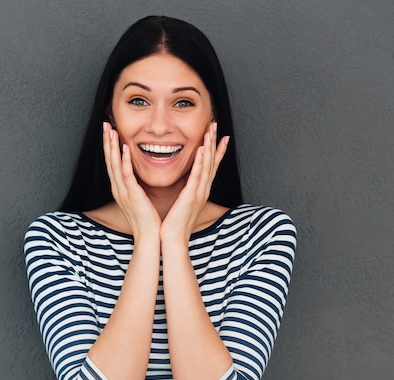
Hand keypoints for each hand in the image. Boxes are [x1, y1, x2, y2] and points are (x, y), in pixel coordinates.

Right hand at [103, 122, 161, 238]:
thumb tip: (139, 176)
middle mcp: (118, 188)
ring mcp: (123, 192)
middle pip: (109, 161)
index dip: (110, 146)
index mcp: (121, 189)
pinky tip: (123, 148)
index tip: (110, 131)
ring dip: (112, 147)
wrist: (150, 237)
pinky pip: (126, 175)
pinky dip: (123, 161)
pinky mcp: (131, 195)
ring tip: (110, 130)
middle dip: (107, 142)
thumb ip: (137, 186)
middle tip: (105, 124)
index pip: (113, 163)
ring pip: (114, 165)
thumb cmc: (148, 219)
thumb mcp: (140, 198)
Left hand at [161, 122, 228, 244]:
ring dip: (210, 147)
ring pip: (208, 165)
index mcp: (200, 191)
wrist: (172, 240)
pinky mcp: (191, 197)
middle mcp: (203, 190)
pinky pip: (197, 176)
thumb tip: (186, 184)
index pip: (211, 166)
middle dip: (215, 142)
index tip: (221, 136)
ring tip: (211, 130)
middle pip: (212, 162)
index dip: (217, 151)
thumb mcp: (182, 203)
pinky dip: (201, 162)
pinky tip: (203, 149)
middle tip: (216, 125)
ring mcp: (199, 193)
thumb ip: (186, 191)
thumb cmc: (174, 224)